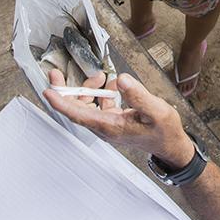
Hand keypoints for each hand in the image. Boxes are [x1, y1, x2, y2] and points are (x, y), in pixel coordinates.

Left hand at [45, 71, 195, 166]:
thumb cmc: (164, 131)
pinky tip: (115, 86)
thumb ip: (138, 95)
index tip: (48, 90)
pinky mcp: (113, 121)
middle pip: (76, 109)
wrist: (170, 145)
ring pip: (87, 105)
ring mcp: (108, 125)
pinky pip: (100, 105)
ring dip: (89, 89)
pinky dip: (103, 93)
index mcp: (110, 126)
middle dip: (66, 91)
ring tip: (101, 77)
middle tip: (56, 74)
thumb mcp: (156, 110)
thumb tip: (121, 80)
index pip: (78, 114)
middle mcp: (105, 127)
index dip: (61, 102)